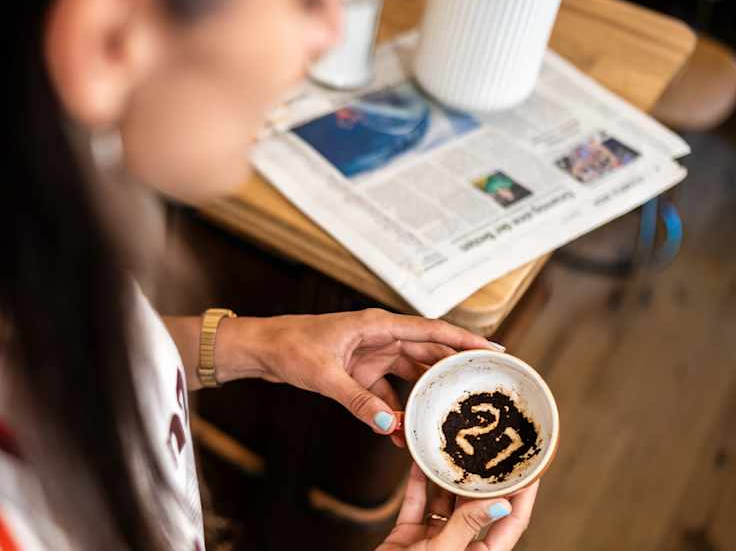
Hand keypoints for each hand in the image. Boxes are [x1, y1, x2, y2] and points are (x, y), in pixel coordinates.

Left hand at [222, 309, 500, 444]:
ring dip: (428, 393)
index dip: (464, 341)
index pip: (430, 330)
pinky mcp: (360, 372)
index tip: (494, 350)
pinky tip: (405, 431)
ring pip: (412, 373)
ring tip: (454, 411)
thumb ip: (358, 401)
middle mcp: (380, 337)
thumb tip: (390, 425)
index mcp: (376, 325)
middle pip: (428, 351)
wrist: (261, 349)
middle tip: (487, 383)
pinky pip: (389, 392)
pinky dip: (398, 409)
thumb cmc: (289, 347)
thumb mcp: (324, 375)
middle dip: (456, 366)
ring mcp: (371, 355)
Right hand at [378, 465, 538, 550]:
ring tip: (454, 452)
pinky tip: (420, 463)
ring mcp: (434, 540)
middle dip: (483, 480)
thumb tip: (501, 504)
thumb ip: (467, 526)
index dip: (521, 497)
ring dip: (447, 478)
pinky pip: (416, 504)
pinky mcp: (408, 535)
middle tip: (491, 451)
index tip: (530, 471)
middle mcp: (460, 546)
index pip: (510, 522)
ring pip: (445, 502)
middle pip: (477, 507)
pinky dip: (417, 484)